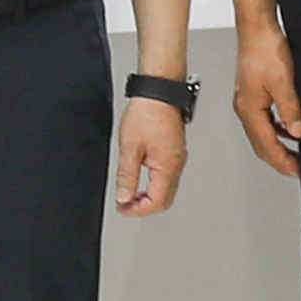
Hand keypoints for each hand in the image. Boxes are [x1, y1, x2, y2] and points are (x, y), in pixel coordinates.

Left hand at [114, 95, 189, 217]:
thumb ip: (127, 176)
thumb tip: (124, 197)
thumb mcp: (129, 147)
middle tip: (125, 204)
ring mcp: (178, 158)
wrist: (159, 91)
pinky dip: (154, 184)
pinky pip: (168, 176)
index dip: (137, 210)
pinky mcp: (175, 151)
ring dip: (149, 196)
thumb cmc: (147, 113)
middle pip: (164, 200)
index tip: (122, 208)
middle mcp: (177, 164)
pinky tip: (142, 179)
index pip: (156, 202)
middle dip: (144, 206)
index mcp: (167, 166)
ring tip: (131, 194)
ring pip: (167, 189)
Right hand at [232, 16, 300, 174]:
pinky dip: (275, 130)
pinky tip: (287, 129)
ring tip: (295, 154)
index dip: (283, 161)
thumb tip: (297, 132)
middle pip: (261, 144)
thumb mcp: (283, 81)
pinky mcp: (252, 93)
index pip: (267, 145)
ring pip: (262, 133)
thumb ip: (290, 109)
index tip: (298, 172)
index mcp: (249, 109)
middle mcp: (245, 108)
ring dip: (278, 146)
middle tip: (298, 169)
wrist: (256, 28)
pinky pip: (264, 120)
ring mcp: (247, 101)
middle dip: (280, 159)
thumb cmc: (265, 49)